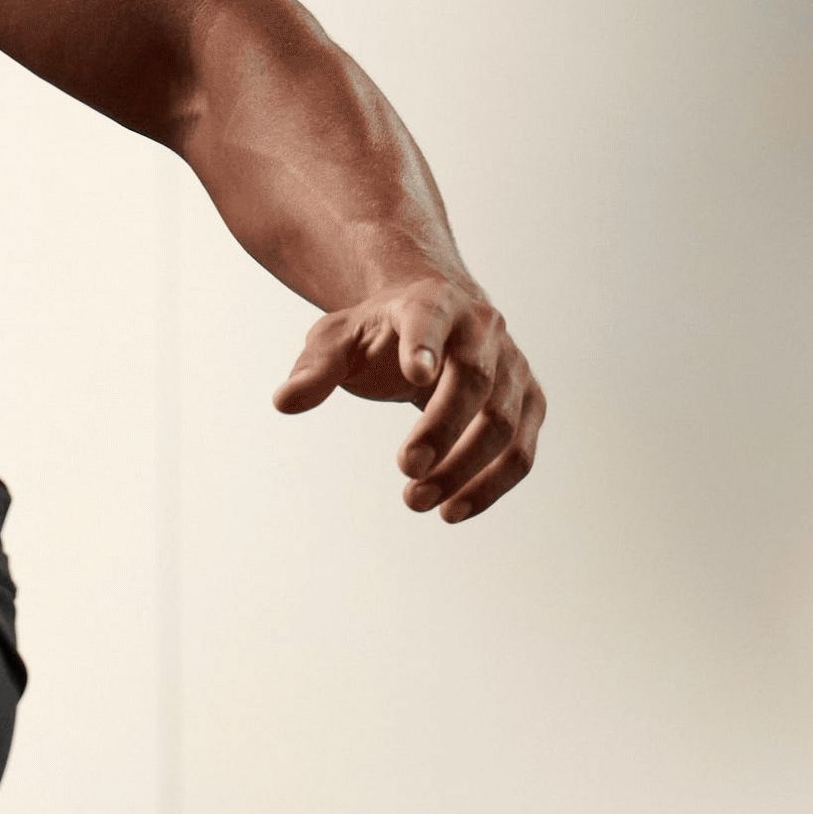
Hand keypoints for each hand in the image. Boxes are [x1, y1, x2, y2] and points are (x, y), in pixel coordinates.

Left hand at [274, 272, 544, 522]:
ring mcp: (513, 366)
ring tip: (416, 500)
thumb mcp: (337, 340)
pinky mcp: (528, 402)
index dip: (425, 344)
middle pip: (476, 380)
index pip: (430, 318)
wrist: (435, 319)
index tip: (416, 374)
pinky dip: (491, 485)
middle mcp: (483, 329)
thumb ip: (314, 369)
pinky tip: (452, 510)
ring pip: (504, 422)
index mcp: (432, 303)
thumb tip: (284, 402)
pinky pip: (521, 451)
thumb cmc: (380, 334)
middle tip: (405, 471)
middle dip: (442, 429)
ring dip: (464, 468)